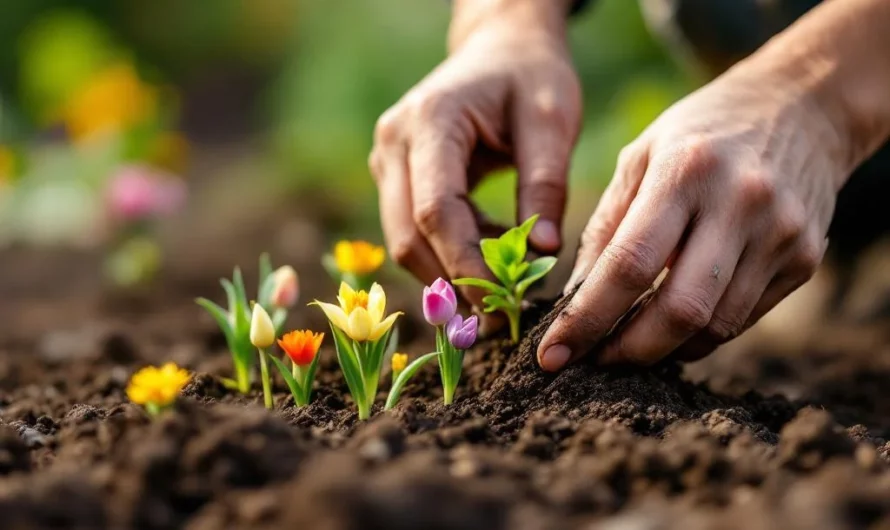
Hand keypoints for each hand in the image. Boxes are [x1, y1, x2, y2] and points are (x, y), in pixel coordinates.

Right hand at [369, 0, 581, 312]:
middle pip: (409, 235)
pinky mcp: (394, 176)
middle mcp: (394, 142)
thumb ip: (545, 186)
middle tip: (500, 317)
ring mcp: (387, 160)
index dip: (466, 264)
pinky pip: (413, 230)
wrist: (499, 48)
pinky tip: (491, 251)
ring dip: (450, 272)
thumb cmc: (530, 76)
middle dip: (453, 282)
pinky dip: (448, 253)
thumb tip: (542, 255)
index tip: (503, 304)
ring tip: (505, 280)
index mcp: (430, 121)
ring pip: (405, 240)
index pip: (437, 210)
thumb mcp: (552, 121)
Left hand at [537, 61, 848, 370]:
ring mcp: (780, 235)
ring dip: (663, 350)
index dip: (587, 318)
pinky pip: (743, 320)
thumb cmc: (700, 134)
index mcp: (685, 171)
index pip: (629, 265)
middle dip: (627, 350)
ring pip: (715, 327)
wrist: (801, 107)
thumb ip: (605, 226)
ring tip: (627, 346)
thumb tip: (575, 299)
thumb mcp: (639, 156)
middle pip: (679, 310)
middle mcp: (741, 203)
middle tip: (593, 360)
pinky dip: (699, 336)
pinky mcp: (805, 259)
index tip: (552, 354)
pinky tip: (672, 328)